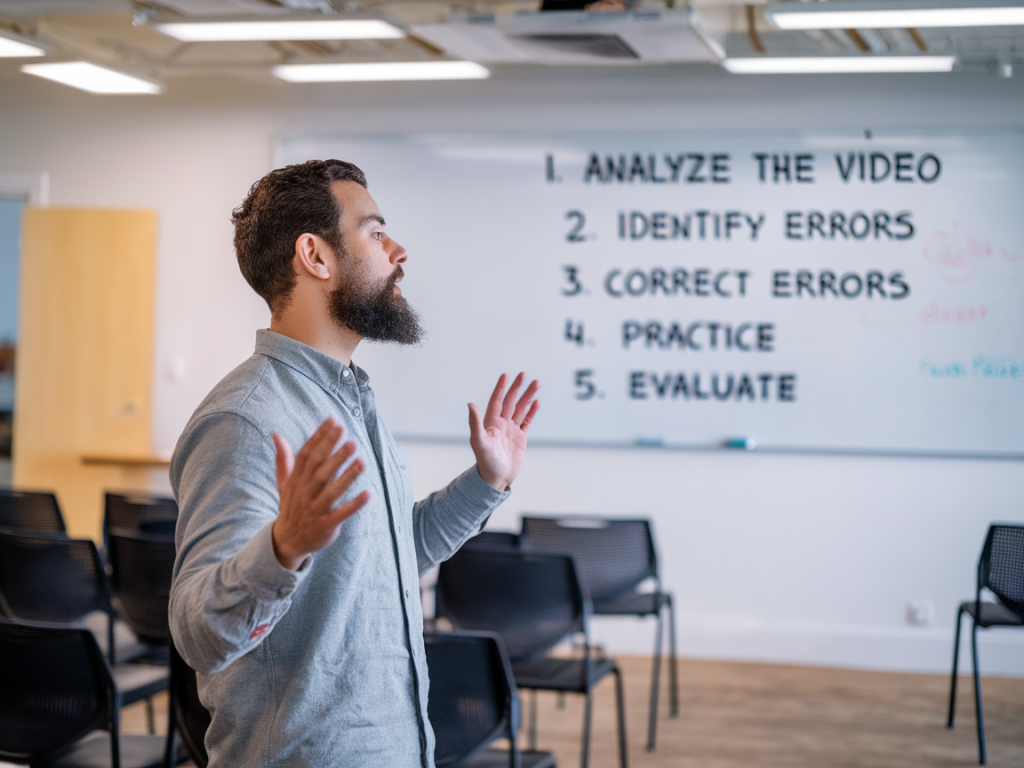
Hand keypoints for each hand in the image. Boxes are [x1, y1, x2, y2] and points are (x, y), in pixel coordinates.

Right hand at [271, 418, 369, 570]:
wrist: (287, 542)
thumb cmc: (291, 506)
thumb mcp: (284, 482)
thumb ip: (283, 458)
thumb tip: (275, 434)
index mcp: (296, 480)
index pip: (307, 455)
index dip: (320, 437)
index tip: (333, 421)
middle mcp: (305, 493)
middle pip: (320, 470)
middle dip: (334, 453)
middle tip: (350, 437)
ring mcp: (316, 510)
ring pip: (332, 491)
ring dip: (347, 476)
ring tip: (361, 461)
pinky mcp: (326, 525)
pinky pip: (341, 514)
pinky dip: (353, 505)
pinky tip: (368, 494)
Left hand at [468, 373, 539, 490]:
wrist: (496, 478)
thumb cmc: (485, 461)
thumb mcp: (479, 442)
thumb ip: (475, 423)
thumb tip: (470, 404)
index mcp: (491, 422)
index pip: (497, 400)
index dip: (501, 388)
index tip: (506, 375)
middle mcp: (501, 423)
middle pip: (511, 401)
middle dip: (517, 387)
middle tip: (524, 374)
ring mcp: (511, 430)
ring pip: (521, 409)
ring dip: (527, 396)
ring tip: (536, 384)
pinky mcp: (520, 438)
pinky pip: (527, 421)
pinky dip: (531, 411)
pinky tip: (536, 402)